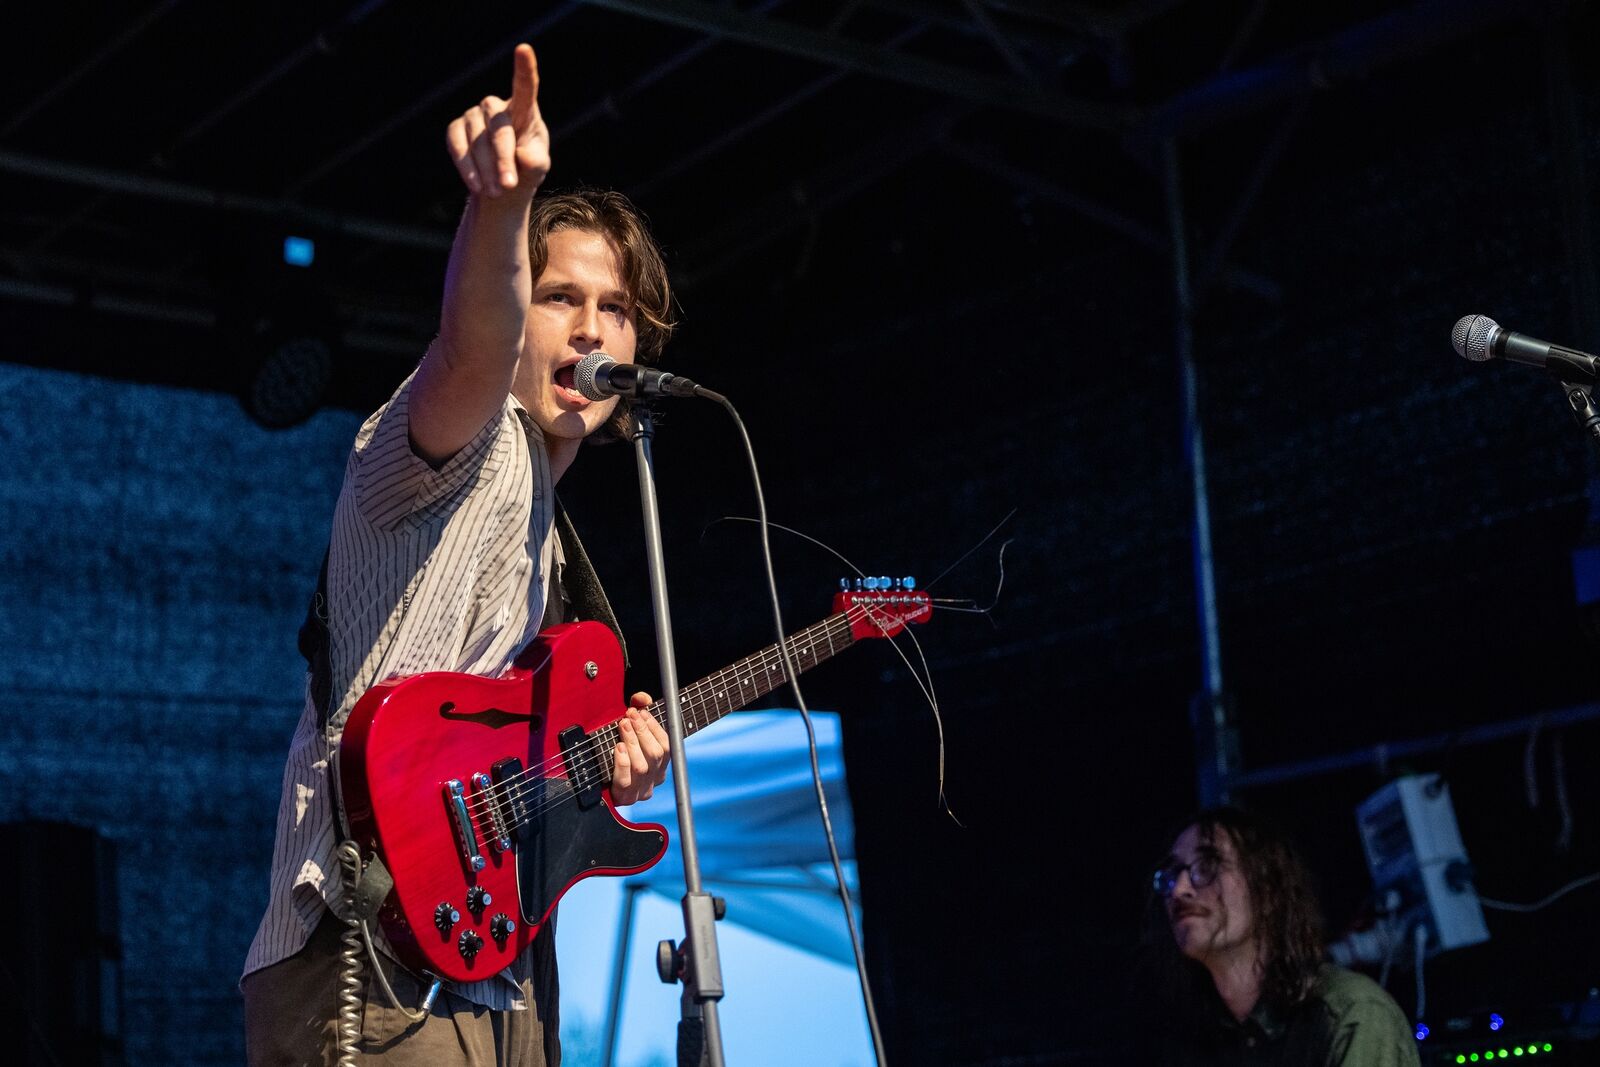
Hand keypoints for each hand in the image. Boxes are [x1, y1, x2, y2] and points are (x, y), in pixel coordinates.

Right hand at [444, 43, 549, 198]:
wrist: (500, 184)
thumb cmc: (525, 169)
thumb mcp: (537, 168)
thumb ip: (536, 162)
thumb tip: (524, 157)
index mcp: (523, 110)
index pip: (525, 88)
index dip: (524, 69)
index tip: (524, 49)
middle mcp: (495, 107)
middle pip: (499, 129)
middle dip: (504, 159)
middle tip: (509, 186)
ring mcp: (473, 116)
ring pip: (477, 143)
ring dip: (486, 170)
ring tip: (496, 193)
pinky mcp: (455, 130)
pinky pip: (458, 147)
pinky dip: (467, 169)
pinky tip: (476, 186)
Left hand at [609, 691, 670, 805]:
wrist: (592, 785)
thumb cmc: (613, 750)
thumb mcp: (628, 729)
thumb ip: (638, 709)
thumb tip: (642, 698)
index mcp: (660, 765)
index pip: (666, 745)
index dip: (655, 727)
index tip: (642, 711)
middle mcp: (653, 779)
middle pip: (655, 755)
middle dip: (643, 731)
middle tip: (629, 715)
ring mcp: (639, 791)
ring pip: (641, 767)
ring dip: (632, 743)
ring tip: (622, 726)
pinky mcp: (623, 798)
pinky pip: (625, 781)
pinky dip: (622, 762)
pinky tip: (618, 748)